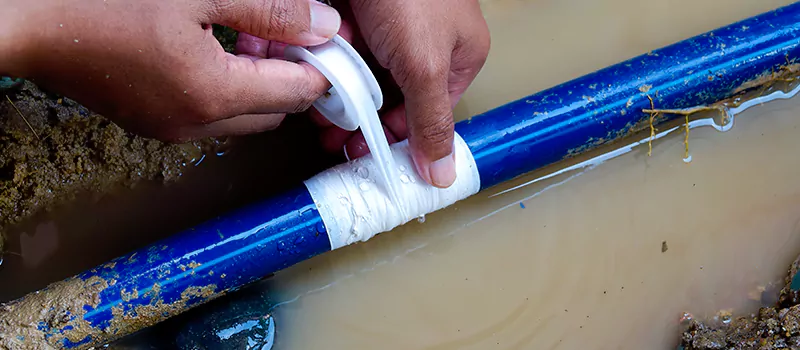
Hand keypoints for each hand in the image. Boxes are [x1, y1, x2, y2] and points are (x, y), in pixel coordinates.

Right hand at [0, 0, 341, 140]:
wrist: (27, 22)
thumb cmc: (101, 3)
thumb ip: (269, 10)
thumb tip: (323, 26)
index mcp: (214, 95)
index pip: (300, 93)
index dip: (326, 68)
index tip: (336, 43)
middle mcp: (196, 124)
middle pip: (277, 110)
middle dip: (295, 75)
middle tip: (292, 32)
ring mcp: (171, 127)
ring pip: (245, 115)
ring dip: (261, 82)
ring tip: (253, 36)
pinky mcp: (152, 119)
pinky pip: (211, 113)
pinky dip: (229, 89)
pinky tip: (217, 49)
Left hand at [313, 0, 489, 187]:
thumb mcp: (424, 64)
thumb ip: (430, 120)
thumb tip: (442, 173)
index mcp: (456, 57)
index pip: (427, 114)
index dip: (396, 139)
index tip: (364, 156)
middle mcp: (423, 44)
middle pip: (389, 98)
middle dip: (357, 116)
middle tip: (331, 134)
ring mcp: (388, 27)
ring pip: (359, 73)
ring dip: (335, 86)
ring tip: (314, 99)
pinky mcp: (357, 12)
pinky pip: (338, 46)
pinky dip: (322, 55)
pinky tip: (307, 61)